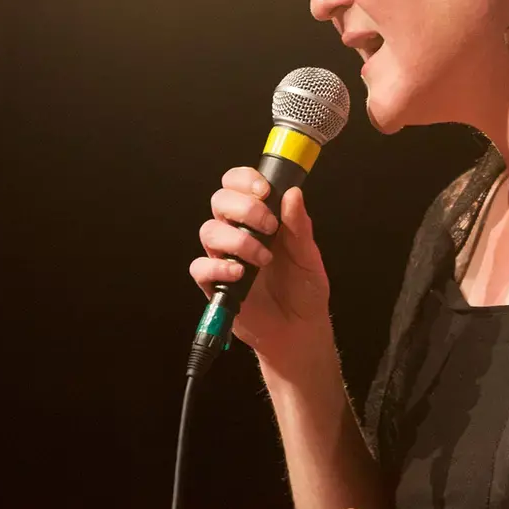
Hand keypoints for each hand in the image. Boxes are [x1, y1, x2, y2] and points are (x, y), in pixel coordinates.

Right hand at [188, 167, 331, 365]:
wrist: (299, 328)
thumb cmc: (304, 288)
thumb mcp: (308, 254)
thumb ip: (299, 225)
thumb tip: (293, 193)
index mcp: (261, 218)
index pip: (238, 184)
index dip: (245, 180)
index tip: (264, 191)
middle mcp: (239, 232)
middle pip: (220, 201)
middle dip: (243, 207)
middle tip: (269, 226)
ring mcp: (224, 257)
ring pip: (209, 230)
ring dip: (237, 239)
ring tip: (263, 258)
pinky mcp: (214, 284)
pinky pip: (200, 267)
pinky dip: (217, 266)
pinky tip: (239, 273)